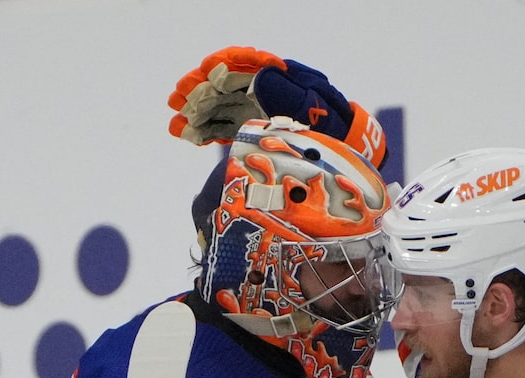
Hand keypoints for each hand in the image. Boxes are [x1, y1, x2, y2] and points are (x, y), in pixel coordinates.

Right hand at [168, 46, 386, 168]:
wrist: (349, 166)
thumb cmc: (337, 139)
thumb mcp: (319, 117)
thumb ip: (292, 97)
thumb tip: (262, 73)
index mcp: (285, 82)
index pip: (250, 65)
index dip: (226, 65)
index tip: (206, 71)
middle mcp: (268, 94)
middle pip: (229, 85)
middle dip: (202, 90)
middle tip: (177, 100)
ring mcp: (259, 113)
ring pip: (222, 106)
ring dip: (197, 112)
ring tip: (175, 123)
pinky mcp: (254, 133)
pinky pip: (226, 127)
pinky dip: (206, 131)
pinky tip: (187, 135)